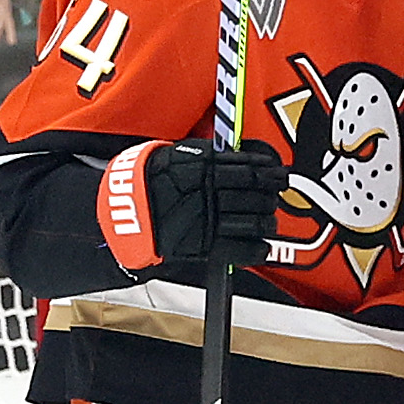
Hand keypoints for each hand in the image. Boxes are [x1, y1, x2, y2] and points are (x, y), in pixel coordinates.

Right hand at [101, 140, 288, 269]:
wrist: (123, 213)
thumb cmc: (148, 182)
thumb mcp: (173, 156)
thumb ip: (204, 156)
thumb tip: (234, 155)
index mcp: (202, 168)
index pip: (246, 167)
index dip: (267, 170)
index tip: (278, 171)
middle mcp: (209, 192)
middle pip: (254, 191)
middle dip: (271, 192)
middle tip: (279, 191)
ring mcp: (209, 220)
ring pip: (252, 220)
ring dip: (267, 220)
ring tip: (270, 220)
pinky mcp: (205, 245)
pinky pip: (239, 249)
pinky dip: (256, 249)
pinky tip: (263, 246)